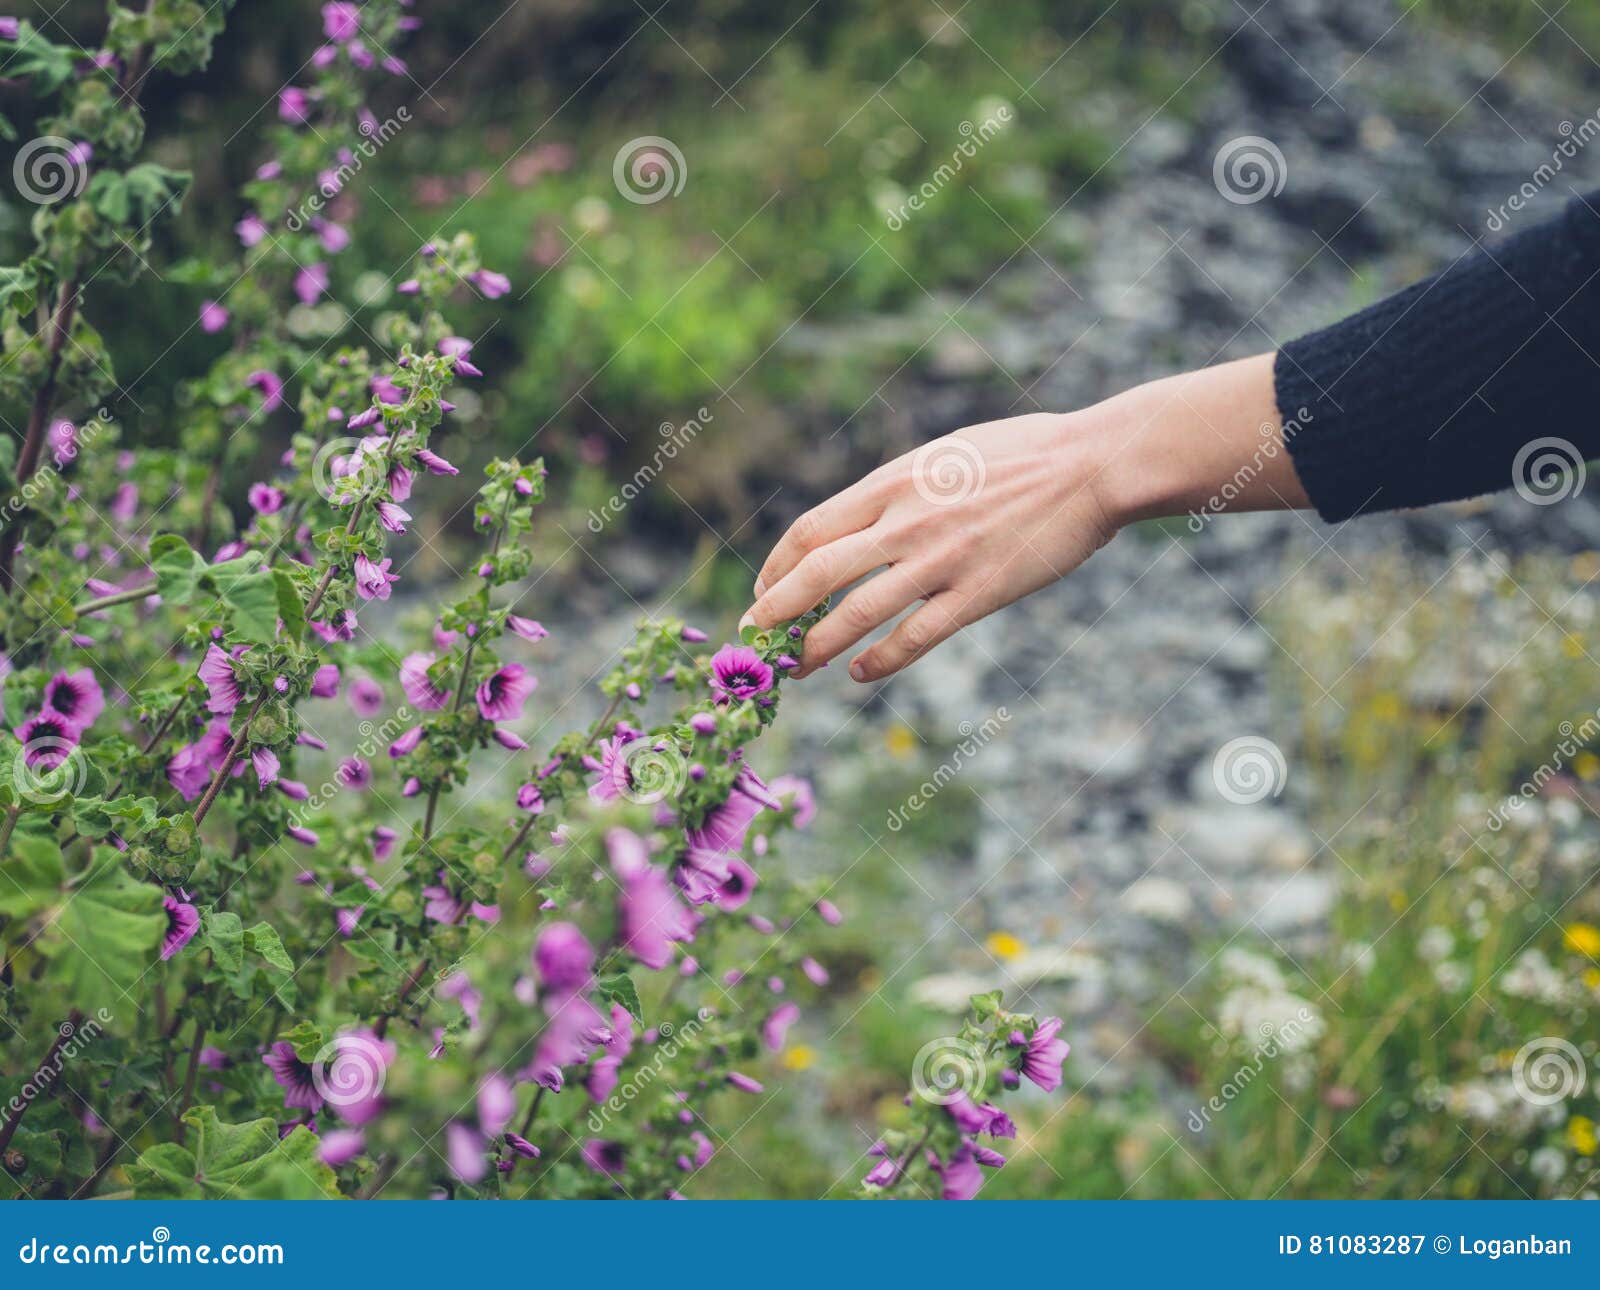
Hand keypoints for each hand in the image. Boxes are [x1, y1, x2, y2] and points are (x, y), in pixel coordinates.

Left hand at [743, 412, 1118, 682]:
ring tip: (795, 668)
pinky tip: (860, 675)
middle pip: (817, 574)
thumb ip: (900, 488)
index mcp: (893, 483)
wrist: (1092, 467)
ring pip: (857, 614)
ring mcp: (940, 561)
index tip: (764, 591)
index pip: (811, 531)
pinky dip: (880, 661)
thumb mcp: (944, 454)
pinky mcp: (976, 594)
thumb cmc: (1024, 454)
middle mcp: (906, 522)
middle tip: (754, 638)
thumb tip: (863, 517)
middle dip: (776, 611)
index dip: (777, 567)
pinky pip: (914, 638)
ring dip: (816, 646)